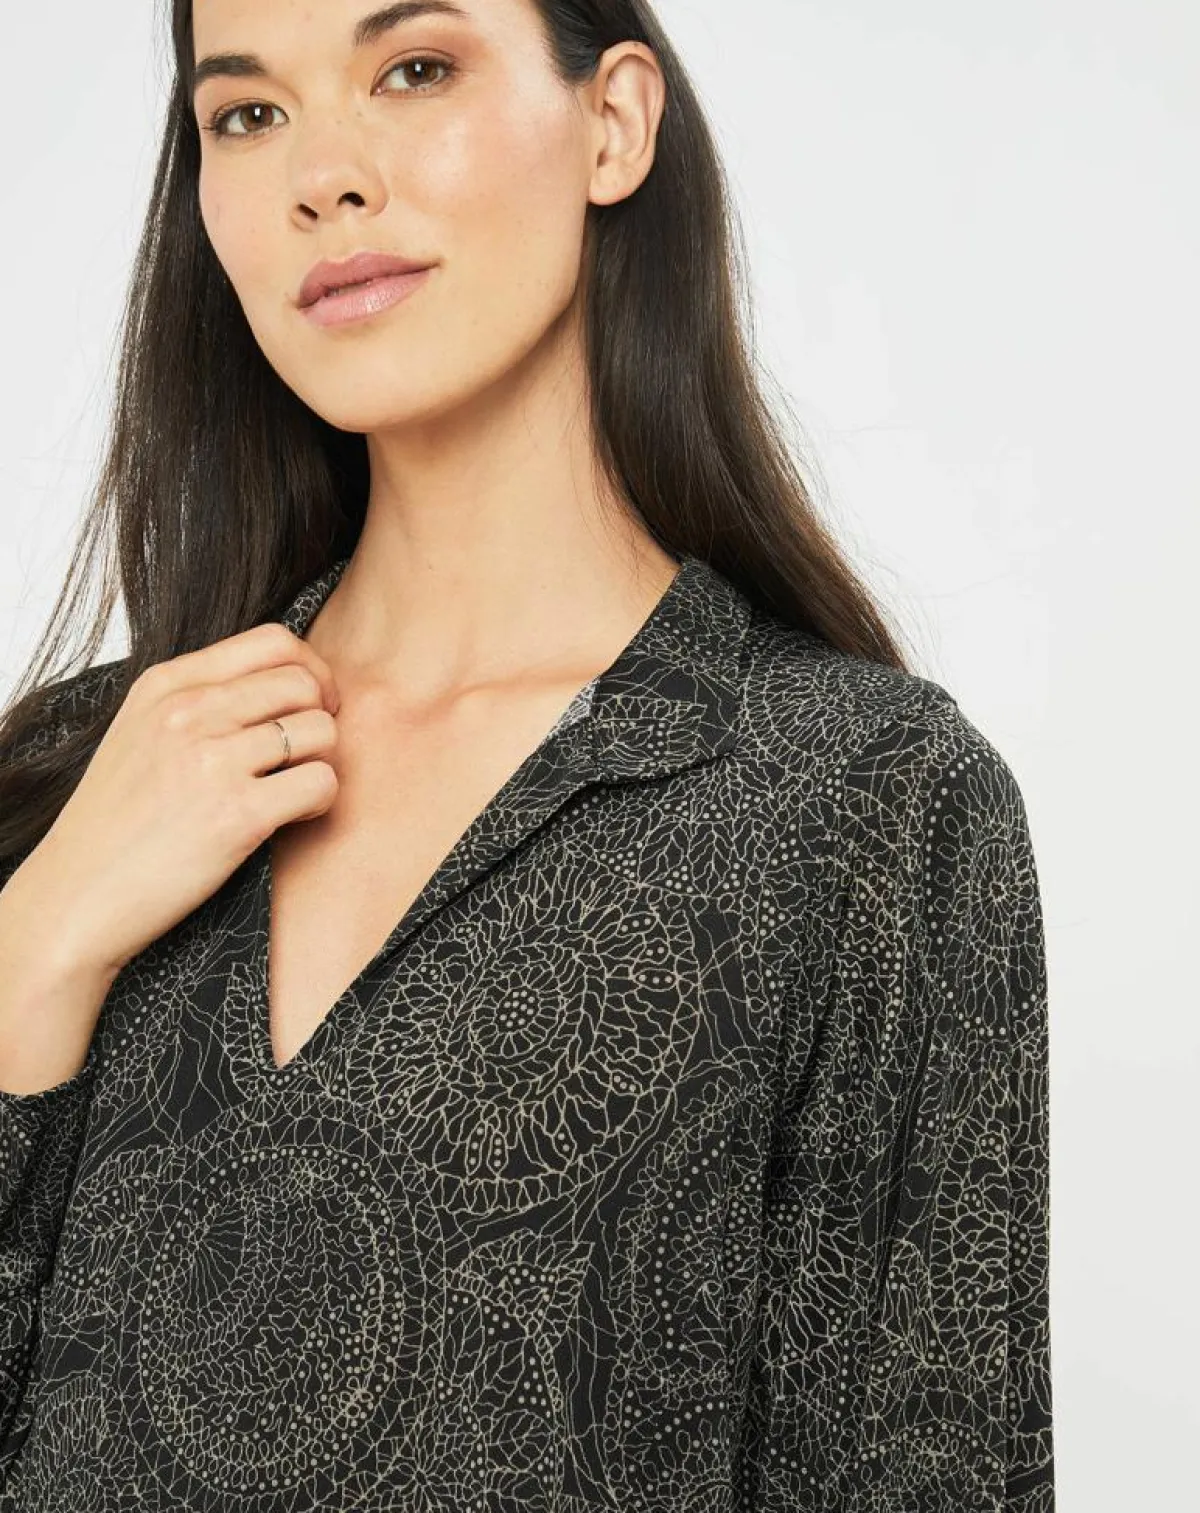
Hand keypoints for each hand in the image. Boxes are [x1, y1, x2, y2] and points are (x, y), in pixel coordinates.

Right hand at [21, 621, 341, 981]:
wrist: (76, 895)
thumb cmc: (115, 822)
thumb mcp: (140, 732)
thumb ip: (199, 700)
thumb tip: (279, 681)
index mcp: (166, 685)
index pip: (272, 641)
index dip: (311, 671)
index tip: (312, 704)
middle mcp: (188, 713)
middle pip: (305, 684)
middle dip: (323, 717)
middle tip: (309, 754)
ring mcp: (211, 762)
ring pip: (322, 731)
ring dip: (323, 762)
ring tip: (294, 790)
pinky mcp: (236, 815)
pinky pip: (321, 783)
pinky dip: (320, 802)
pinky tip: (292, 817)